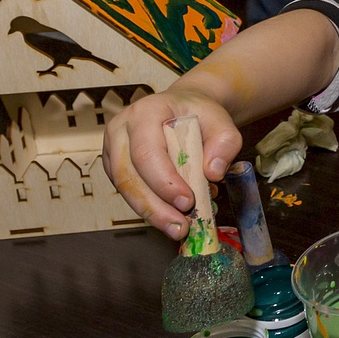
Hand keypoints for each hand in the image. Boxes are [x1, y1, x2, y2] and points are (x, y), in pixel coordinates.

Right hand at [102, 87, 242, 239]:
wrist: (183, 108)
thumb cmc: (198, 114)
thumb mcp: (220, 120)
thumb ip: (224, 143)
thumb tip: (213, 173)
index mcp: (144, 113)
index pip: (146, 152)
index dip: (164, 181)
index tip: (188, 201)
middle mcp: (121, 130)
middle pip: (128, 176)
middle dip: (155, 207)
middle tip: (181, 227)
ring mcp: (113, 150)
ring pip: (124, 189)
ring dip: (152, 213)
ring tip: (178, 229)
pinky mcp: (115, 168)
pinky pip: (129, 193)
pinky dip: (151, 209)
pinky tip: (172, 218)